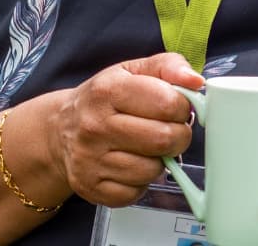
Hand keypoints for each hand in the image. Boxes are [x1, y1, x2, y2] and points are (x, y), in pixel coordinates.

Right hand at [46, 52, 202, 206]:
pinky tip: (130, 163)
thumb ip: (168, 66)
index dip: (182, 106)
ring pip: (153, 170)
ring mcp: (91, 160)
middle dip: (177, 135)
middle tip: (168, 129)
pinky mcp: (92, 188)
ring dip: (159, 160)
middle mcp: (95, 125)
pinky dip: (141, 181)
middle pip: (164, 139)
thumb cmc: (104, 98)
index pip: (167, 103)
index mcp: (108, 90)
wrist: (62, 129)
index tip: (176, 107)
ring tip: (146, 146)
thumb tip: (195, 81)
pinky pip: (137, 192)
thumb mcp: (131, 70)